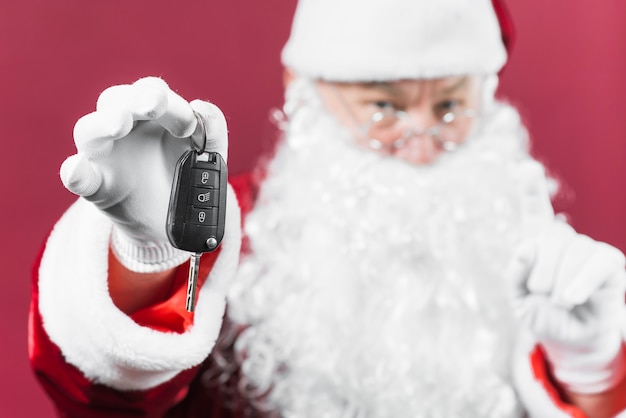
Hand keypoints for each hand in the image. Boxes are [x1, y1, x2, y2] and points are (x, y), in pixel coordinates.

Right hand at [60, 77, 227, 271]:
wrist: (179, 221)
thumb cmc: (189, 177)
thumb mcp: (210, 156)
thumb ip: (213, 131)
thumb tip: (202, 107)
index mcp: (152, 114)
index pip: (151, 91)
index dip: (169, 101)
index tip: (190, 124)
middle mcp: (123, 127)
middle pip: (116, 99)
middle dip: (134, 99)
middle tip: (153, 106)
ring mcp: (105, 156)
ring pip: (89, 130)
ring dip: (103, 123)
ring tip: (119, 124)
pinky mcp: (96, 186)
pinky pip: (78, 176)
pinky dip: (74, 171)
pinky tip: (78, 169)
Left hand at [507, 161, 625, 393]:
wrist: (567, 338)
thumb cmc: (539, 313)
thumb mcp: (517, 296)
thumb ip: (516, 271)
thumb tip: (527, 245)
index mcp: (537, 241)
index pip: (535, 210)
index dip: (531, 189)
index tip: (526, 168)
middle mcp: (564, 239)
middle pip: (552, 235)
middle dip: (541, 269)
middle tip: (539, 292)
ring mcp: (588, 249)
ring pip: (574, 250)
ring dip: (559, 282)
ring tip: (557, 300)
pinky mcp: (610, 264)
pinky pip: (598, 263)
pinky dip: (580, 282)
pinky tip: (570, 297)